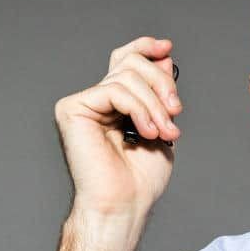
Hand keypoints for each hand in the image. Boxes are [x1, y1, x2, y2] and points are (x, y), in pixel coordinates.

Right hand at [54, 36, 182, 218]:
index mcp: (117, 102)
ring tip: (164, 132)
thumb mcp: (162, 124)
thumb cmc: (141, 176)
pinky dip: (139, 109)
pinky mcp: (73, 109)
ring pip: (127, 76)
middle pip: (131, 63)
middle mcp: (98, 99)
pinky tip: (147, 132)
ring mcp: (84, 103)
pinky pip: (115, 90)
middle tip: (176, 111)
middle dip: (161, 83)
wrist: (125, 203)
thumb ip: (160, 92)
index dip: (146, 47)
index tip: (167, 48)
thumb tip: (163, 55)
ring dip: (155, 104)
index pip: (126, 59)